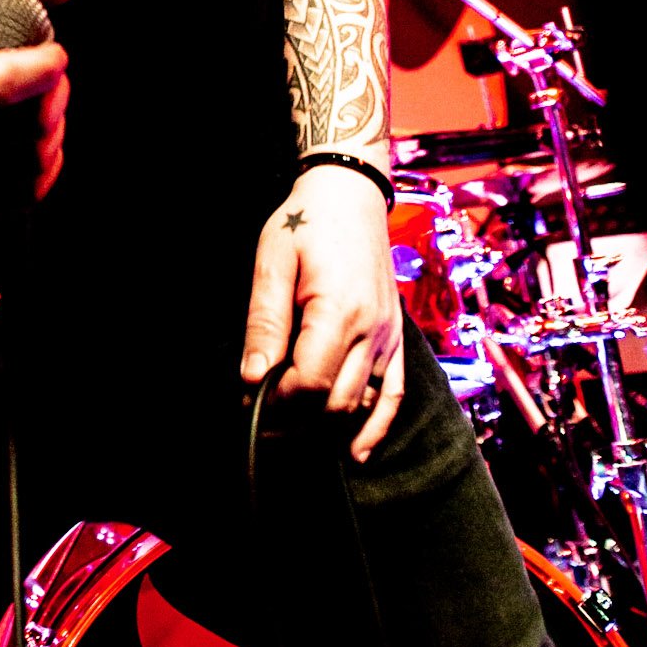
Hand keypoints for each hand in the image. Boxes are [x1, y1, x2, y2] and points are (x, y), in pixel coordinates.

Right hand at [0, 0, 71, 219]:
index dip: (41, 70)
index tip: (57, 55)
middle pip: (22, 126)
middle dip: (54, 97)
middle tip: (54, 78)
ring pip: (28, 162)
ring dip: (52, 130)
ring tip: (45, 108)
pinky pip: (21, 193)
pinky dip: (42, 165)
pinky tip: (36, 142)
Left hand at [241, 165, 402, 460]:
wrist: (350, 195)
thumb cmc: (306, 223)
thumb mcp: (273, 263)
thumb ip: (264, 323)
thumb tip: (252, 378)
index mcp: (339, 310)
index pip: (310, 382)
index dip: (277, 401)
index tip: (251, 399)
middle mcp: (372, 331)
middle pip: (335, 402)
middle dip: (296, 419)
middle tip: (263, 419)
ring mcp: (389, 337)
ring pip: (360, 404)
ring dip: (326, 425)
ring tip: (291, 429)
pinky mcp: (396, 338)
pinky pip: (393, 393)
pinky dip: (376, 426)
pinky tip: (356, 451)